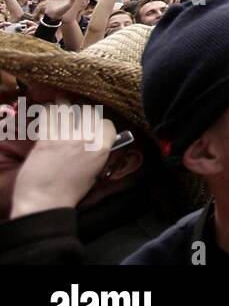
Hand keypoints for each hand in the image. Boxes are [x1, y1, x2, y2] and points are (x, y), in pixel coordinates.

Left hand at [9, 100, 115, 218]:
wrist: (44, 199)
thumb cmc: (69, 191)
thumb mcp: (94, 172)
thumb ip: (97, 153)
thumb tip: (96, 143)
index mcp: (101, 148)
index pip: (107, 123)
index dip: (100, 125)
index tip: (95, 128)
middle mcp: (85, 137)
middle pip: (89, 111)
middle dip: (83, 113)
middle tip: (77, 118)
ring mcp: (65, 135)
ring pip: (68, 108)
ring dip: (65, 106)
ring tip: (63, 106)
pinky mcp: (45, 136)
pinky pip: (49, 115)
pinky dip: (49, 112)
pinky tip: (49, 114)